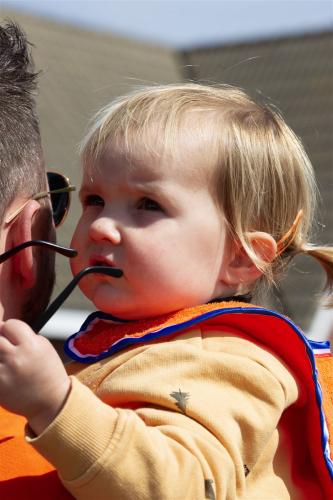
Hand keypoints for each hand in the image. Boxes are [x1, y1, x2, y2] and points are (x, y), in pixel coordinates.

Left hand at [0, 319, 70, 434]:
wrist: (50, 401)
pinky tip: (4, 370)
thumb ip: (25, 336)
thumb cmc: (48, 372)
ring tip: (5, 359)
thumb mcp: (44, 347)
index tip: (11, 335)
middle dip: (0, 339)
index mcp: (31, 345)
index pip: (10, 324)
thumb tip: (5, 328)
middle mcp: (16, 357)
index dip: (9, 328)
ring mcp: (3, 372)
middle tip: (5, 347)